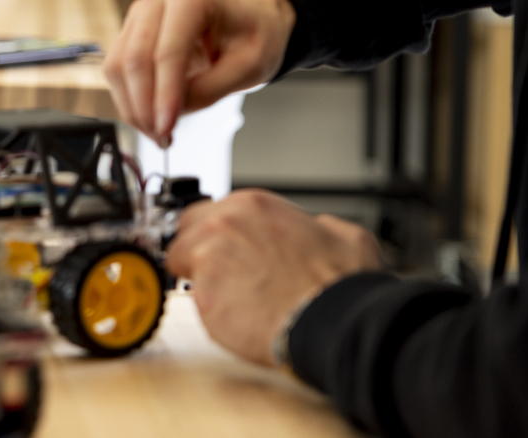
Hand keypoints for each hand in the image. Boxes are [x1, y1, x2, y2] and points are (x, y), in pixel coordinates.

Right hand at [102, 0, 295, 144]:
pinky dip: (130, 97)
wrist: (253, 16)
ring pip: (118, 65)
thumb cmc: (256, 32)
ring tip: (157, 131)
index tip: (166, 129)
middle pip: (134, 59)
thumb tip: (170, 113)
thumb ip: (209, 89)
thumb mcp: (249, 66)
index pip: (167, 52)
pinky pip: (118, 67)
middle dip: (144, 106)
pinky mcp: (132, 28)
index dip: (164, 95)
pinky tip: (150, 115)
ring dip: (132, 106)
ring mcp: (141, 10)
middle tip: (161, 137)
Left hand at [165, 189, 381, 365]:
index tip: (223, 250)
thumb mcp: (345, 235)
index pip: (209, 212)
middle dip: (198, 252)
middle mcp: (224, 224)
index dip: (215, 235)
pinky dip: (211, 311)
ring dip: (201, 280)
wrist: (334, 321)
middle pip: (186, 232)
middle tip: (222, 275)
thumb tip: (320, 229)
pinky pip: (194, 302)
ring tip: (234, 299)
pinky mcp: (203, 296)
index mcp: (252, 205)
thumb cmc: (339, 286)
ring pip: (182, 266)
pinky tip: (240, 317)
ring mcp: (208, 258)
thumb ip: (321, 225)